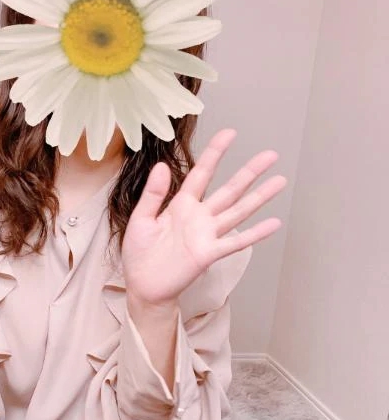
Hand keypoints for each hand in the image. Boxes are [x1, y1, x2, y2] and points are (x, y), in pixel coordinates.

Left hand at [121, 129, 286, 304]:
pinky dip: (255, 234)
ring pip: (238, 211)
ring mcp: (207, 235)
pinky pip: (235, 243)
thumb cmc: (139, 254)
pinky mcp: (209, 254)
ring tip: (280, 181)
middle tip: (271, 155)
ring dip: (260, 197)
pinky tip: (274, 223)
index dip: (215, 153)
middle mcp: (199, 217)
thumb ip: (152, 194)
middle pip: (229, 189)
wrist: (141, 286)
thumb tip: (162, 165)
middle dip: (250, 172)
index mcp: (181, 205)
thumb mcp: (140, 219)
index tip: (230, 133)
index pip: (202, 174)